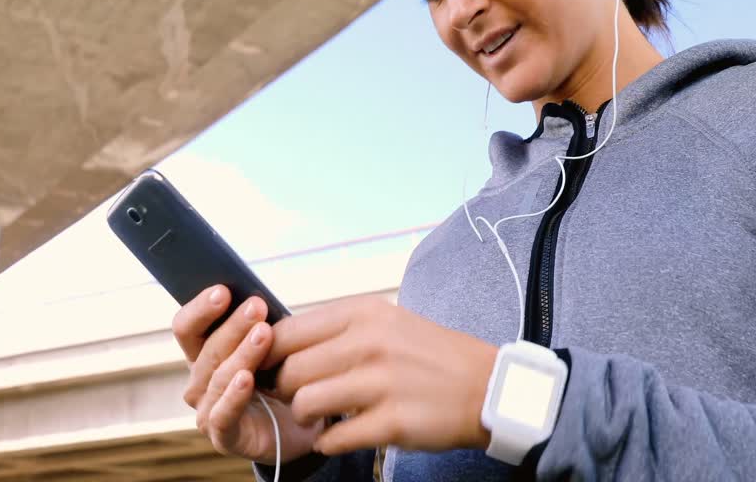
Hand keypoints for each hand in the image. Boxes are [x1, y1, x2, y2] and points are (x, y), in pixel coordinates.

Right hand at [173, 285, 324, 463]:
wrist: (302, 427)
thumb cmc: (281, 379)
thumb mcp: (269, 347)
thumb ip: (257, 326)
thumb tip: (257, 298)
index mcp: (202, 355)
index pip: (186, 327)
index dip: (200, 308)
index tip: (223, 290)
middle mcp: (198, 383)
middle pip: (206, 349)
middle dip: (232, 326)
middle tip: (257, 306)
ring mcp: (207, 411)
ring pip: (217, 378)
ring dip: (241, 353)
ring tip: (264, 334)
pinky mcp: (223, 437)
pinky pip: (223, 415)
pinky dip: (234, 395)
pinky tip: (247, 378)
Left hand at [263, 295, 498, 455]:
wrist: (486, 386)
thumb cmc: (428, 354)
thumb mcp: (383, 322)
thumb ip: (335, 329)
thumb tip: (280, 342)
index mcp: (361, 313)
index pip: (287, 332)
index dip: (269, 355)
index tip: (270, 368)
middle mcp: (368, 343)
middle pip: (290, 371)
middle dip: (285, 390)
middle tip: (298, 397)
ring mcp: (381, 384)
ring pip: (305, 404)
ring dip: (306, 417)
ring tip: (321, 417)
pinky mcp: (392, 422)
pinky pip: (335, 438)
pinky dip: (329, 442)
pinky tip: (340, 435)